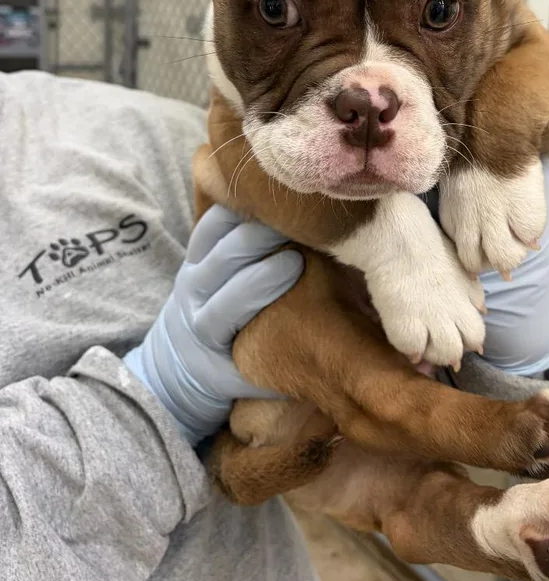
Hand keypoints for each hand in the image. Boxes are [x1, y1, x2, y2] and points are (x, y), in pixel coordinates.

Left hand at [124, 205, 302, 444]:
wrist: (181, 364)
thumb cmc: (229, 373)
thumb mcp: (253, 378)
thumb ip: (286, 366)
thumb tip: (334, 351)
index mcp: (207, 331)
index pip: (234, 299)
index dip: (266, 278)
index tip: (299, 264)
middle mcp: (193, 296)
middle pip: (227, 257)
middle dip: (265, 240)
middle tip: (302, 230)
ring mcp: (191, 269)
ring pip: (218, 232)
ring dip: (254, 218)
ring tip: (289, 211)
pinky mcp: (193, 252)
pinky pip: (211, 221)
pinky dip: (237, 208)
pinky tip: (267, 202)